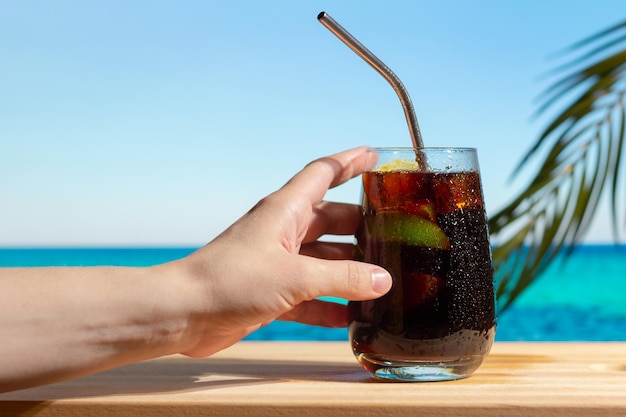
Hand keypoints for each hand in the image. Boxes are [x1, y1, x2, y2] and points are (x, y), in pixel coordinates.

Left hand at [174, 147, 391, 356]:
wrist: (183, 314)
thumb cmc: (231, 281)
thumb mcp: (295, 276)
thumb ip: (342, 277)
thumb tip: (382, 280)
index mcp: (284, 211)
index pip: (322, 174)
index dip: (349, 162)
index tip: (374, 156)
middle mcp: (282, 232)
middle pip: (329, 220)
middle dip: (360, 226)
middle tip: (394, 234)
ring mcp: (276, 263)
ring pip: (322, 260)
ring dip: (348, 272)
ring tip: (382, 281)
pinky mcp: (270, 292)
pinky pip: (309, 295)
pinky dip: (329, 305)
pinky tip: (352, 318)